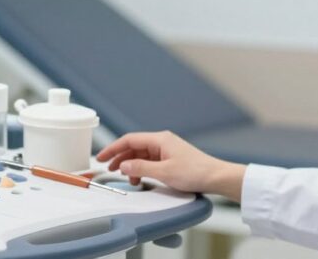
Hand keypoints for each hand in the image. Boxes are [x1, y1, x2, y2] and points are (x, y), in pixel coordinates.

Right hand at [96, 131, 246, 201]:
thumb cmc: (195, 172)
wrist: (215, 177)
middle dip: (120, 157)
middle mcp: (162, 142)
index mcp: (160, 139)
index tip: (101, 156)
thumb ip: (140, 168)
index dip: (113, 148)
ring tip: (126, 177)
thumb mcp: (164, 172)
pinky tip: (140, 178)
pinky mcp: (171, 159)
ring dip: (131, 165)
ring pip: (141, 155)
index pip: (130, 140)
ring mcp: (166, 150)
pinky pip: (150, 161)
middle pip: (134, 147)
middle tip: (108, 167)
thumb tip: (123, 165)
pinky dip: (141, 169)